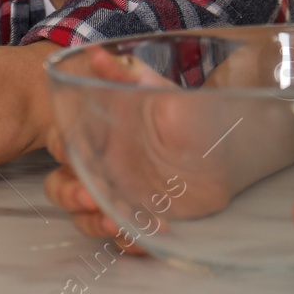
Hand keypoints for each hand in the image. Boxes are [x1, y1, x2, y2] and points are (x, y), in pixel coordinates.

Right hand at [43, 46, 246, 251]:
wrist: (231, 146)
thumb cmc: (190, 115)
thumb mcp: (158, 92)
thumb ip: (123, 76)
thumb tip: (94, 53)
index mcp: (100, 134)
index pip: (64, 143)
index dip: (62, 149)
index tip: (69, 152)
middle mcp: (104, 166)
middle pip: (64, 185)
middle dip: (68, 194)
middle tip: (89, 196)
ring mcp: (122, 195)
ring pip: (87, 216)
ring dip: (94, 222)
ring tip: (116, 221)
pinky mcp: (145, 219)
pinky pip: (125, 238)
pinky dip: (131, 240)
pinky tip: (150, 232)